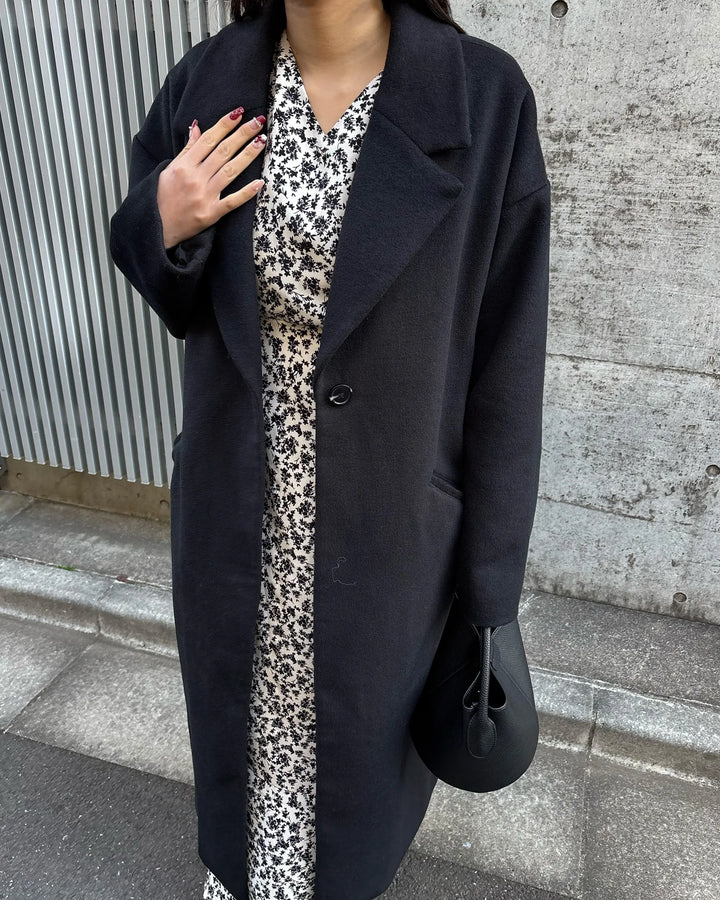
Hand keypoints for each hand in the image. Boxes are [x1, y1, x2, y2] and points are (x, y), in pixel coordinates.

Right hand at [157, 106, 267, 249]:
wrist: (157, 227)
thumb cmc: (162, 198)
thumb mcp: (169, 169)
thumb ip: (187, 149)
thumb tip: (197, 126)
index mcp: (184, 166)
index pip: (208, 140)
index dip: (224, 125)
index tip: (238, 112)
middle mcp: (195, 178)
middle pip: (223, 152)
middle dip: (242, 134)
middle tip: (257, 121)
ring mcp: (205, 196)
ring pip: (230, 171)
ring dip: (248, 155)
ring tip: (261, 141)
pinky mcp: (211, 214)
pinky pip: (232, 202)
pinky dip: (246, 193)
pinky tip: (260, 182)